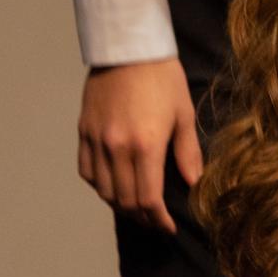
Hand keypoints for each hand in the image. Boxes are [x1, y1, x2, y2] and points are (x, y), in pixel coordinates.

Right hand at [76, 57, 201, 234]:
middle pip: (124, 200)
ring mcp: (96, 141)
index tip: (167, 227)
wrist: (128, 49)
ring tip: (137, 208)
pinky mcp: (83, 132)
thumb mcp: (184, 114)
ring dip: (120, 205)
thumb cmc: (163, 78)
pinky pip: (86, 171)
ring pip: (103, 190)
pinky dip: (99, 186)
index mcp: (146, 145)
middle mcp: (117, 148)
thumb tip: (194, 184)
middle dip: (141, 217)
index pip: (147, 199)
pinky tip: (113, 186)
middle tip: (155, 221)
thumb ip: (187, 153)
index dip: (158, 220)